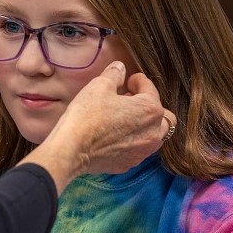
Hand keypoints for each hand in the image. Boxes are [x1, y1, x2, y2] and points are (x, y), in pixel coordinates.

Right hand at [20, 61, 173, 191]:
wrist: (71, 149)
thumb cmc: (86, 117)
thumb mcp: (99, 86)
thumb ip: (114, 74)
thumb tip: (119, 68)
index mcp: (150, 110)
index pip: (150, 89)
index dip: (139, 81)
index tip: (130, 80)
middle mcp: (152, 133)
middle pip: (162, 116)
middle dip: (149, 106)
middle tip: (131, 101)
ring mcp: (141, 151)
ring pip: (153, 136)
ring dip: (144, 126)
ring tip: (124, 120)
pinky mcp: (128, 164)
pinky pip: (137, 150)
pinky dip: (131, 141)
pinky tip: (115, 136)